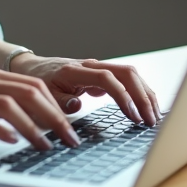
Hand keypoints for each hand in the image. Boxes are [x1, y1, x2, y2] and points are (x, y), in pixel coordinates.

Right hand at [0, 68, 80, 149]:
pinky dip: (2, 130)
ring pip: (11, 105)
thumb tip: (35, 121)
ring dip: (34, 127)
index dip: (57, 106)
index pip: (34, 85)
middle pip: (29, 93)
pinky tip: (12, 142)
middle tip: (70, 139)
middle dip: (55, 118)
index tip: (71, 127)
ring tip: (47, 146)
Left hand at [9, 55, 161, 126]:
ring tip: (154, 117)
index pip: (107, 79)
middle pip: (126, 73)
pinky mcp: (102, 74)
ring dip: (145, 94)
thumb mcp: (43, 94)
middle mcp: (90, 65)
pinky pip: (126, 79)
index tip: (133, 116)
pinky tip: (146, 107)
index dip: (122, 96)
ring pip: (130, 74)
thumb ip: (59, 101)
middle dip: (142, 96)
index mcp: (75, 71)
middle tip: (151, 120)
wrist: (33, 68)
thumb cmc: (37, 83)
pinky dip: (139, 92)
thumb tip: (76, 105)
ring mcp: (98, 68)